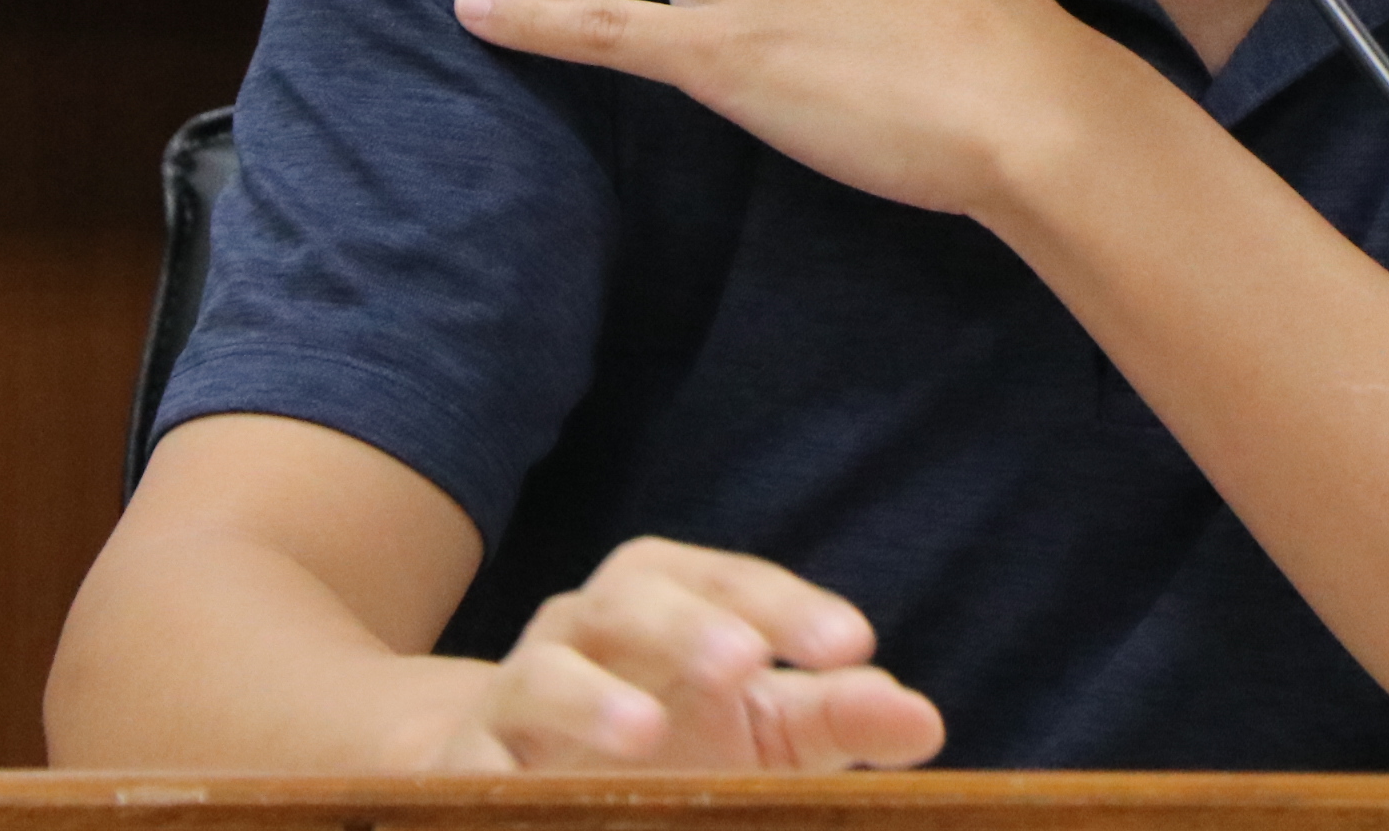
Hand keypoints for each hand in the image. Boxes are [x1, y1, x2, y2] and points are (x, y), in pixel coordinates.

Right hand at [427, 536, 941, 771]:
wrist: (518, 775)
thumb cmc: (669, 739)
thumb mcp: (759, 727)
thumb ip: (833, 716)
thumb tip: (923, 720)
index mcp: (661, 599)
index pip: (726, 581)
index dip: (785, 605)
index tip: (851, 643)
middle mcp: (584, 628)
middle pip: (632, 600)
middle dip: (690, 627)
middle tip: (747, 665)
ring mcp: (516, 695)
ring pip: (544, 677)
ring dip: (592, 703)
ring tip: (645, 736)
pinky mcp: (464, 768)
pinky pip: (479, 768)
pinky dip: (510, 783)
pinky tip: (552, 806)